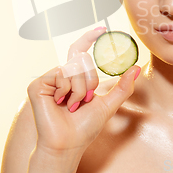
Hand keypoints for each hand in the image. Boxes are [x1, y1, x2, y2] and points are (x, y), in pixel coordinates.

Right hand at [26, 27, 140, 153]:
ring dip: (79, 90)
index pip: (80, 50)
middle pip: (82, 60)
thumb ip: (122, 87)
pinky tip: (60, 103)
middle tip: (83, 101)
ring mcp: (48, 79)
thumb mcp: (108, 104)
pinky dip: (66, 90)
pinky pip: (59, 74)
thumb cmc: (84, 128)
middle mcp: (60, 75)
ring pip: (72, 68)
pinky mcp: (38, 84)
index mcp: (74, 77)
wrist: (68, 144)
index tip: (103, 29)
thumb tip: (135, 68)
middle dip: (89, 82)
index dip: (89, 37)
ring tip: (72, 106)